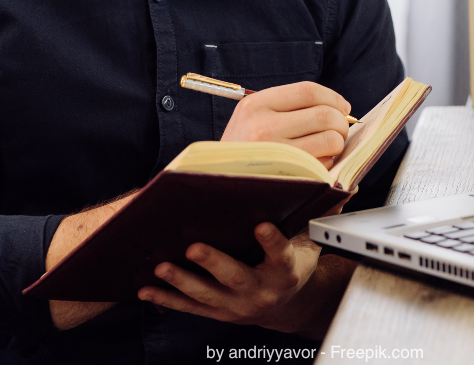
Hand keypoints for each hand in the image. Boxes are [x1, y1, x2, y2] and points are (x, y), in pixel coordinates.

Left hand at [137, 192, 356, 335]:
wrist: (288, 304)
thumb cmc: (296, 260)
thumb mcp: (313, 239)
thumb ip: (323, 211)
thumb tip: (346, 181)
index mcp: (285, 269)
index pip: (281, 254)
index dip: (273, 241)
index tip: (263, 225)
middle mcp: (260, 290)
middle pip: (236, 277)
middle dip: (214, 263)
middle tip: (194, 246)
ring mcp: (236, 304)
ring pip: (206, 294)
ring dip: (182, 281)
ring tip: (161, 265)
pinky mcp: (216, 311)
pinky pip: (188, 307)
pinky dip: (166, 298)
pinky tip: (145, 287)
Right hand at [221, 81, 350, 167]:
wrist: (218, 184)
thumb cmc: (243, 149)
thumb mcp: (251, 117)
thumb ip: (286, 106)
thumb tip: (337, 106)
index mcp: (255, 105)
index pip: (307, 90)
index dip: (332, 97)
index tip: (342, 106)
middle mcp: (263, 126)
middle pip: (324, 115)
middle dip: (341, 122)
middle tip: (340, 129)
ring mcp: (275, 154)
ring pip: (330, 140)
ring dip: (337, 144)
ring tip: (328, 147)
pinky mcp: (287, 177)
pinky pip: (324, 164)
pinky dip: (327, 163)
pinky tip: (315, 164)